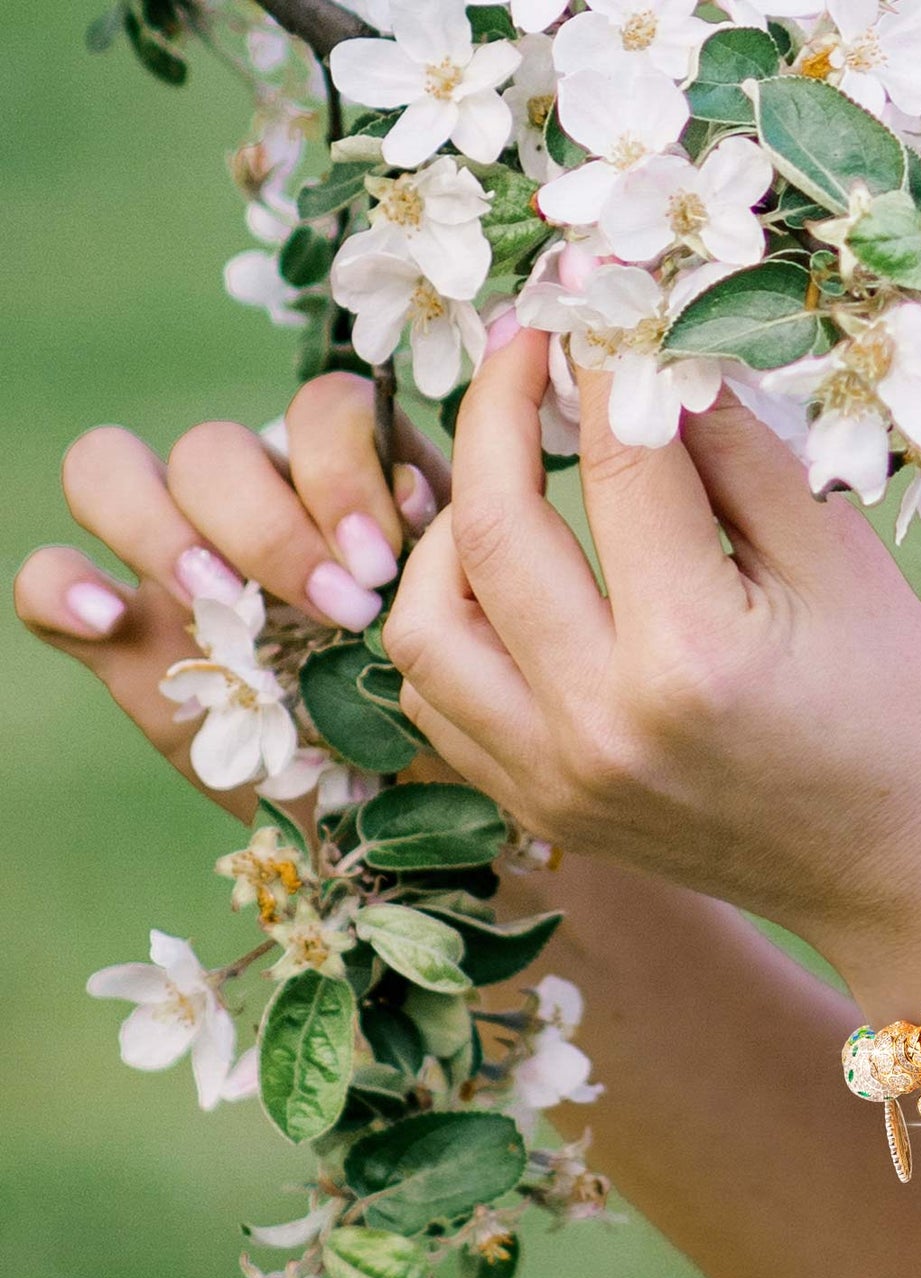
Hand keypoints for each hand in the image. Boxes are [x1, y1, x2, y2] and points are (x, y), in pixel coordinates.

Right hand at [14, 374, 450, 819]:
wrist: (398, 804)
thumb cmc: (436, 709)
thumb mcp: (456, 634)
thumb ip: (440, 558)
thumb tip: (422, 498)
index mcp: (344, 486)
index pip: (322, 410)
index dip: (343, 468)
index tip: (381, 560)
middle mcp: (250, 504)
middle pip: (213, 447)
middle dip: (270, 525)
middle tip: (335, 608)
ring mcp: (171, 563)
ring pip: (110, 469)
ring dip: (164, 530)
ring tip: (223, 604)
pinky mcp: (121, 638)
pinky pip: (45, 575)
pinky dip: (63, 586)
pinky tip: (111, 620)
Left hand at [386, 330, 920, 973]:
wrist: (903, 871)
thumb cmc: (904, 714)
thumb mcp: (840, 562)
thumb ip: (732, 449)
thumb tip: (646, 348)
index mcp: (692, 657)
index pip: (615, 458)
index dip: (601, 351)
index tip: (593, 284)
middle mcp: (601, 726)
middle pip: (488, 528)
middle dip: (497, 406)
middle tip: (528, 344)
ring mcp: (557, 782)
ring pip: (424, 625)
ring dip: (446, 527)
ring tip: (506, 480)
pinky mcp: (543, 812)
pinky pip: (438, 704)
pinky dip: (449, 623)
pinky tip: (501, 585)